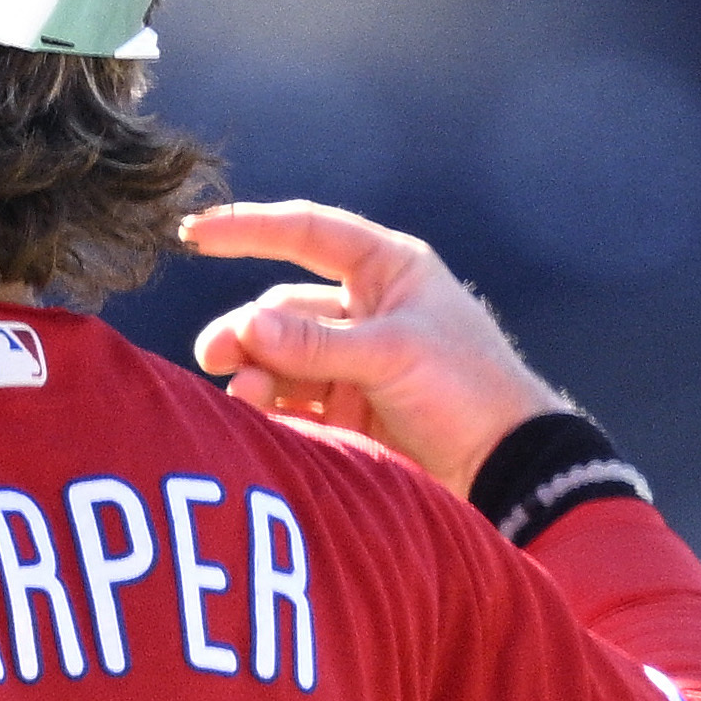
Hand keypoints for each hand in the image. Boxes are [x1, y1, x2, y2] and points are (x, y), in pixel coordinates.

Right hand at [184, 199, 564, 495]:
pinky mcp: (345, 415)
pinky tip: (261, 422)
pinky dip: (272, 410)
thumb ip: (317, 343)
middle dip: (247, 331)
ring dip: (257, 375)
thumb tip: (247, 326)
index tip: (195, 234)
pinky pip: (291, 403)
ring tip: (247, 401)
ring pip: (280, 360)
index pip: (308, 234)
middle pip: (282, 310)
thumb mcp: (394, 354)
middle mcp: (366, 311)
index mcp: (388, 271)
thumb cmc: (468, 390)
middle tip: (216, 356)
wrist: (505, 471)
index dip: (250, 229)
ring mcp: (353, 365)